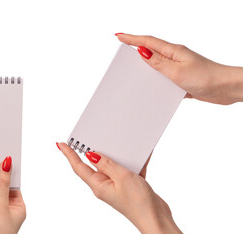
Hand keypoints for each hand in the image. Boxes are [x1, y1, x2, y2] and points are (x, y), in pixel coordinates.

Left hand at [57, 143, 186, 233]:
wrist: (157, 219)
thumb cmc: (138, 203)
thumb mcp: (122, 177)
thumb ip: (107, 164)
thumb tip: (91, 154)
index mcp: (98, 185)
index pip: (79, 167)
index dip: (69, 154)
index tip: (60, 144)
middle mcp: (105, 185)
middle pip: (93, 164)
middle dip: (91, 151)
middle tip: (85, 137)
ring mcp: (116, 185)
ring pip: (111, 165)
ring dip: (116, 154)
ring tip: (117, 142)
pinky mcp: (128, 185)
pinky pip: (126, 169)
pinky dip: (132, 161)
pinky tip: (140, 154)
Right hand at [116, 33, 242, 104]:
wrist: (226, 88)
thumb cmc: (207, 77)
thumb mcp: (177, 71)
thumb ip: (158, 63)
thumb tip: (142, 52)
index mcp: (173, 51)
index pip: (147, 42)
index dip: (132, 38)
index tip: (118, 35)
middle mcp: (175, 57)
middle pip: (151, 50)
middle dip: (135, 47)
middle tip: (122, 46)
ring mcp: (178, 67)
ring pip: (156, 65)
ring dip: (144, 65)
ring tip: (131, 67)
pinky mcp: (181, 78)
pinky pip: (164, 77)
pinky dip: (155, 79)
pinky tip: (151, 86)